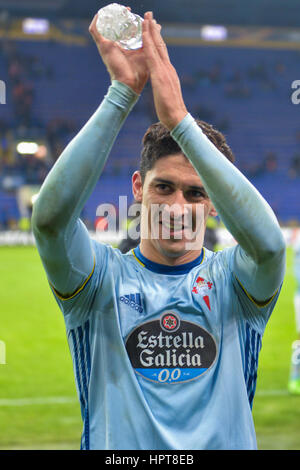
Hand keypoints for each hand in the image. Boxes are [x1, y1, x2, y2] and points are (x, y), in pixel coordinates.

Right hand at [89, 12, 148, 94]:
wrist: (130, 84)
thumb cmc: (139, 73)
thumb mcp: (147, 51)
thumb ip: (150, 39)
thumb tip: (157, 25)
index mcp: (122, 46)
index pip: (121, 28)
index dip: (126, 18)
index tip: (134, 13)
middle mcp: (113, 45)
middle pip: (112, 25)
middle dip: (119, 14)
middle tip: (128, 10)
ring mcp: (106, 45)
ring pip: (103, 25)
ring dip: (109, 14)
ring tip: (120, 9)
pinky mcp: (102, 46)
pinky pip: (94, 30)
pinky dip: (97, 20)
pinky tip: (104, 12)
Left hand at [142, 12, 187, 128]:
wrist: (177, 117)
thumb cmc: (171, 109)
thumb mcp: (166, 93)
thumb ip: (164, 85)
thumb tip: (162, 84)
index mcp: (168, 72)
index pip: (162, 52)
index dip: (157, 39)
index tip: (153, 28)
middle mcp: (168, 68)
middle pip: (160, 45)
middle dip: (154, 29)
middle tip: (150, 15)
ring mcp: (165, 71)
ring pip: (157, 47)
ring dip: (151, 31)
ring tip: (147, 18)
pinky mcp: (160, 76)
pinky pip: (152, 57)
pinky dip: (148, 44)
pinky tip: (143, 35)